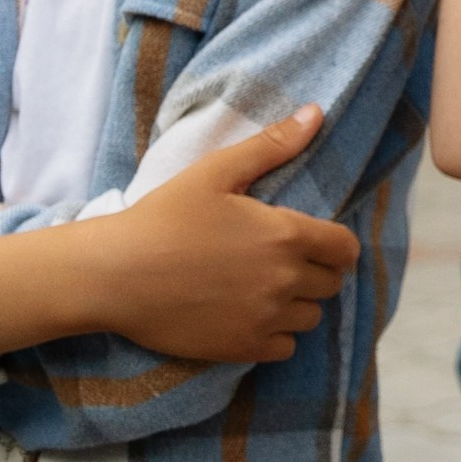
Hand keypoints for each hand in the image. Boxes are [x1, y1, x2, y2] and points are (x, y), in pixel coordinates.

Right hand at [86, 108, 358, 361]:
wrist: (116, 274)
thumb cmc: (163, 217)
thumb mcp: (216, 171)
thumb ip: (271, 145)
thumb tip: (315, 113)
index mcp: (285, 235)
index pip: (345, 249)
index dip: (336, 245)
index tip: (317, 243)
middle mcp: (284, 280)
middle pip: (330, 284)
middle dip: (315, 271)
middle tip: (281, 261)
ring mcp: (265, 318)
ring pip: (310, 317)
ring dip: (297, 304)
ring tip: (264, 288)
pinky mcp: (244, 348)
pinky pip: (286, 348)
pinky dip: (276, 334)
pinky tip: (250, 315)